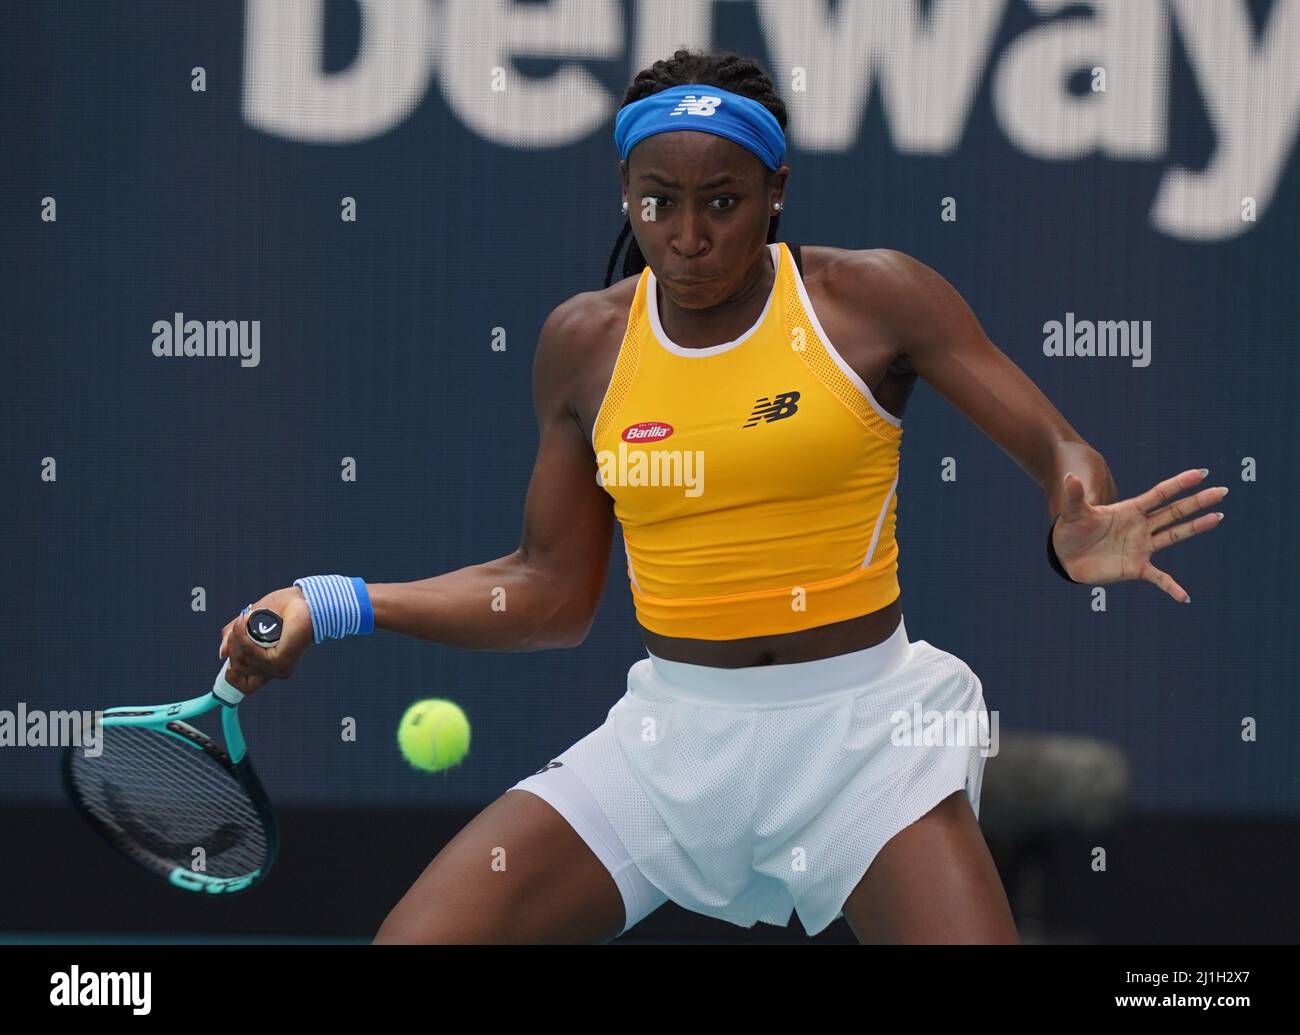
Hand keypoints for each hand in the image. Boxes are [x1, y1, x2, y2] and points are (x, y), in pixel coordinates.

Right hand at [218, 586, 314, 694]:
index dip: (231, 673)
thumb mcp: (251, 621)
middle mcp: (275, 670)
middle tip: (242, 622)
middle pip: (236, 669)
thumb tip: (222, 654)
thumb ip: (235, 638)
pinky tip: (249, 620)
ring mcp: (278, 668)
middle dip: (233, 644)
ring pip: (240, 661)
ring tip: (247, 617)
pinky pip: (249, 654)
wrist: (306, 600)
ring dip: (238, 636)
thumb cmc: (283, 608)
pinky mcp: (279, 662)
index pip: (244, 686)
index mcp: (269, 664)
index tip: (230, 651)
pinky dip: (244, 635)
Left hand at [1051, 467, 1226, 602]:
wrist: (1067, 556)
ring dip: (1196, 528)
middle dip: (1197, 502)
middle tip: (1222, 491)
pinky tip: (1185, 597)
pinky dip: (1171, 587)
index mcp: (1130, 510)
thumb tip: (1068, 476)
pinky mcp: (1137, 568)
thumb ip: (1074, 496)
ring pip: (1174, 535)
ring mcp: (1142, 547)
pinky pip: (1159, 578)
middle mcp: (1141, 527)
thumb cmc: (1072, 530)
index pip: (1160, 494)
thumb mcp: (1072, 512)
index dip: (1179, 483)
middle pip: (1174, 512)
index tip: (1201, 474)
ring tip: (1218, 518)